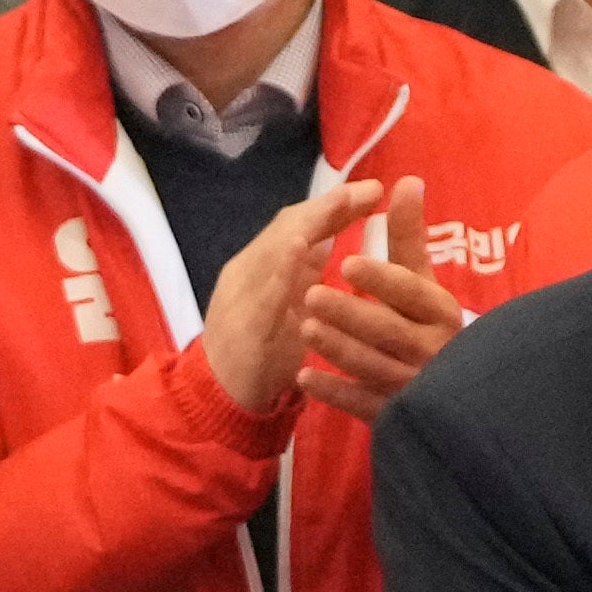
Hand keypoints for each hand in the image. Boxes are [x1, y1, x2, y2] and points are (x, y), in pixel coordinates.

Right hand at [201, 178, 391, 416]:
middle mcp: (248, 273)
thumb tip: (327, 234)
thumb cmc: (259, 353)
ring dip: (308, 225)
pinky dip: (281, 269)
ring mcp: (242, 298)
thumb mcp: (285, 305)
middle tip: (368, 189)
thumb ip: (302, 272)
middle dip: (329, 206)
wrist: (218, 402)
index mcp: (260, 267)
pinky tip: (299, 249)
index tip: (373, 190)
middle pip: (288, 229)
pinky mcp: (243, 328)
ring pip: (274, 252)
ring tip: (339, 202)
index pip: (298, 226)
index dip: (333, 206)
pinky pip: (263, 295)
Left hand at [295, 175, 467, 424]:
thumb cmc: (427, 322)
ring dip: (338, 348)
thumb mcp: (422, 278)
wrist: (452, 391)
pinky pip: (363, 404)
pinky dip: (334, 392)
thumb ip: (410, 235)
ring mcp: (414, 385)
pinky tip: (304, 376)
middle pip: (389, 330)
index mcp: (440, 312)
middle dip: (350, 313)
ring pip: (373, 366)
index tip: (347, 261)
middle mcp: (432, 349)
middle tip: (311, 295)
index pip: (411, 292)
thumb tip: (407, 179)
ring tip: (305, 328)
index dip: (381, 277)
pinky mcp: (395, 413)